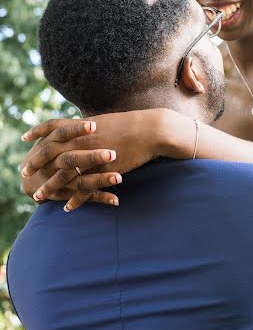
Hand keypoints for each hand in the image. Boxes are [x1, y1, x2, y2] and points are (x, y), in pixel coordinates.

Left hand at [20, 109, 164, 209]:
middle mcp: (83, 141)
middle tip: (24, 172)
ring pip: (64, 174)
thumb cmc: (131, 124)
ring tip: (39, 197)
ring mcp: (93, 157)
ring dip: (50, 187)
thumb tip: (80, 127)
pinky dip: (76, 199)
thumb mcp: (105, 121)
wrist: (151, 130)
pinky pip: (86, 188)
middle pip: (51, 153)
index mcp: (82, 127)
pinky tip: (67, 208)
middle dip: (36, 163)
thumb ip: (89, 126)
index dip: (37, 134)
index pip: (52, 129)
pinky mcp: (104, 171)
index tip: (25, 140)